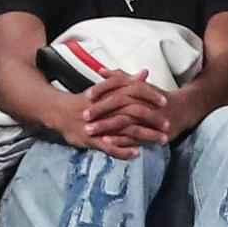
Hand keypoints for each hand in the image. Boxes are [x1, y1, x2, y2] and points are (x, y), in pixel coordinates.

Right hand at [50, 70, 168, 159]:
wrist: (59, 112)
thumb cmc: (86, 100)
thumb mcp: (106, 89)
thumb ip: (127, 81)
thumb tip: (145, 73)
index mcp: (109, 94)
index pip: (134, 91)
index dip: (150, 96)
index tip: (165, 102)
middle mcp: (106, 108)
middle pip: (133, 111)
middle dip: (153, 119)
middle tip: (168, 125)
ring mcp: (99, 124)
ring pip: (125, 130)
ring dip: (145, 135)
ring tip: (161, 140)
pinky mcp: (91, 139)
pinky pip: (109, 146)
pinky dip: (123, 150)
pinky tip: (137, 154)